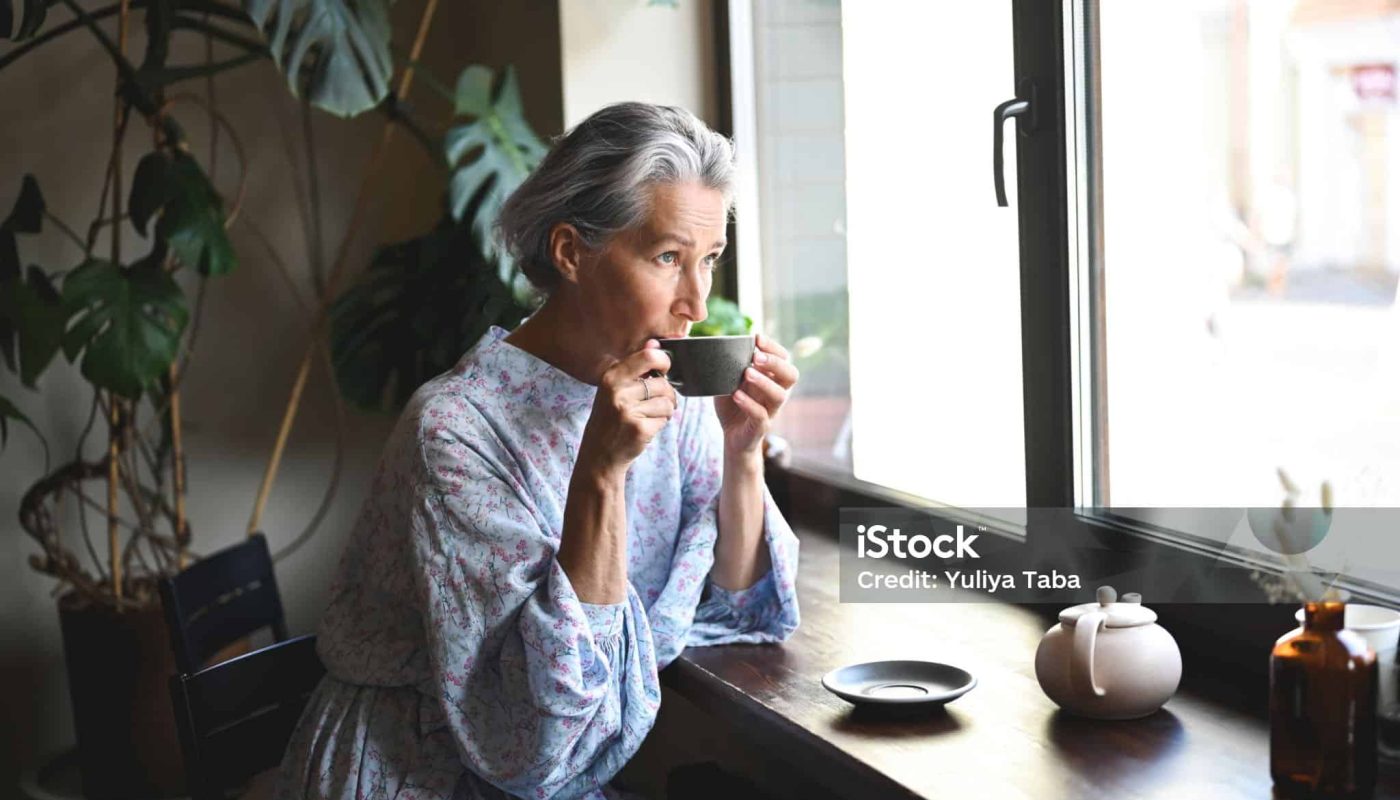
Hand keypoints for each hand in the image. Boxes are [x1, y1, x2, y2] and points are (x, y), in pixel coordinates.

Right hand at [577, 341, 676, 479]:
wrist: (599, 455)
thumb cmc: (610, 418)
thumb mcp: (615, 389)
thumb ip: (635, 367)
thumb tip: (655, 342)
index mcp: (611, 376)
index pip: (648, 356)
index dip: (664, 361)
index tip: (664, 369)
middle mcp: (617, 391)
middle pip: (662, 383)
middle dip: (667, 394)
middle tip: (657, 402)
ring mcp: (627, 411)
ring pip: (667, 401)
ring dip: (665, 410)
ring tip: (649, 416)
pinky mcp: (639, 429)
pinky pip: (665, 418)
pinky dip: (661, 423)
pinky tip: (646, 428)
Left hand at [715, 333, 798, 457]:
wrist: (732, 437)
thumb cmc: (734, 406)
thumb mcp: (730, 382)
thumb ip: (730, 366)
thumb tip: (719, 345)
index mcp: (771, 379)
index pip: (784, 359)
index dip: (773, 347)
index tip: (757, 337)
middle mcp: (775, 393)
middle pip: (790, 375)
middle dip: (775, 362)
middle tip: (756, 356)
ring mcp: (770, 410)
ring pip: (779, 395)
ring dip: (764, 381)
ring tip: (747, 373)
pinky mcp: (761, 427)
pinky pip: (761, 415)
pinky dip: (749, 404)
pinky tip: (736, 395)